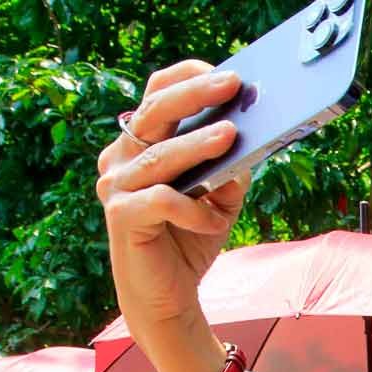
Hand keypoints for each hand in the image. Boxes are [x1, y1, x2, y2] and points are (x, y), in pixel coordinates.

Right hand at [96, 62, 248, 346]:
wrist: (167, 298)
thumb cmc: (190, 241)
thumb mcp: (220, 200)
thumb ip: (230, 170)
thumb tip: (255, 137)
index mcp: (141, 146)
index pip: (157, 96)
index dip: (187, 79)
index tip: (224, 72)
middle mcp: (120, 159)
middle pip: (155, 113)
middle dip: (196, 95)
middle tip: (232, 84)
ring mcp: (115, 186)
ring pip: (161, 156)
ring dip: (199, 146)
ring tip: (232, 135)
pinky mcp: (120, 216)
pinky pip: (162, 200)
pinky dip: (194, 209)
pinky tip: (215, 219)